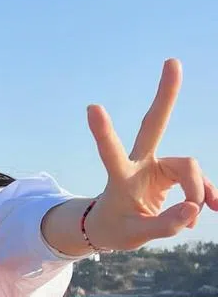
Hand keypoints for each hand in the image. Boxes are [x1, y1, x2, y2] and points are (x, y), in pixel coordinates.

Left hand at [85, 59, 216, 249]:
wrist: (112, 227)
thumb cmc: (116, 229)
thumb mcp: (135, 235)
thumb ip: (165, 224)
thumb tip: (194, 209)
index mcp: (120, 176)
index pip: (110, 151)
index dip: (103, 131)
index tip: (91, 107)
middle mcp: (139, 163)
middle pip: (154, 123)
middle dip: (166, 94)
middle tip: (172, 61)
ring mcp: (158, 165)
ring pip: (189, 167)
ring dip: (198, 191)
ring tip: (196, 217)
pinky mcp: (172, 172)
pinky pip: (198, 180)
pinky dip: (206, 195)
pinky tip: (212, 209)